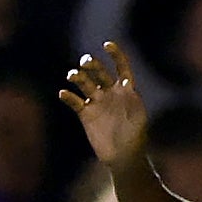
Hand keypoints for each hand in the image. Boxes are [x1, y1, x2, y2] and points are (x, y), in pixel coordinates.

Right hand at [60, 43, 151, 166]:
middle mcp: (109, 92)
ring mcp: (96, 102)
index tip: (107, 45)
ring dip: (77, 76)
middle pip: (98, 71)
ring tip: (73, 76)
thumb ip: (132, 99)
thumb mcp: (138, 116)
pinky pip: (74, 101)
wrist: (124, 156)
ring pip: (84, 83)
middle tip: (86, 62)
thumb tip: (126, 83)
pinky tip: (63, 94)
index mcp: (125, 90)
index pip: (121, 66)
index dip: (115, 54)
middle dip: (91, 64)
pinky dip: (68, 96)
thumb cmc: (136, 137)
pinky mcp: (85, 114)